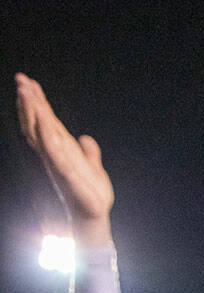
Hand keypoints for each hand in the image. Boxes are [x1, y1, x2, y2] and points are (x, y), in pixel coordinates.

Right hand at [15, 73, 113, 246]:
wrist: (94, 213)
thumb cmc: (90, 191)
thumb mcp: (92, 165)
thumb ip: (88, 151)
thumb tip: (86, 138)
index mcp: (60, 148)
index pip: (46, 120)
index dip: (37, 102)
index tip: (28, 82)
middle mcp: (54, 152)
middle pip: (37, 121)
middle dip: (29, 101)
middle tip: (20, 79)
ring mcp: (56, 161)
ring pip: (40, 132)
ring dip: (33, 112)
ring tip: (25, 91)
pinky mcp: (64, 173)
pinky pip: (53, 153)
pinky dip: (47, 138)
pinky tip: (43, 123)